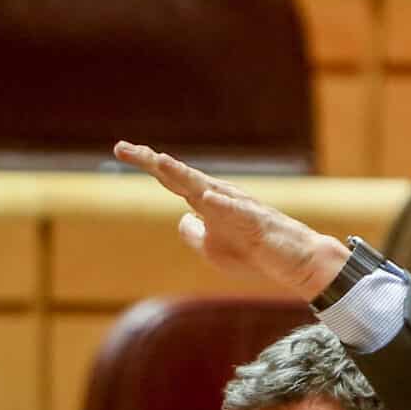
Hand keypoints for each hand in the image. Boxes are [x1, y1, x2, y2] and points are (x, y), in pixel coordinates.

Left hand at [113, 141, 349, 298]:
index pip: (170, 179)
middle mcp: (218, 197)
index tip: (120, 149)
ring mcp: (237, 207)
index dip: (147, 163)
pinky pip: (236, 212)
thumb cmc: (252, 252)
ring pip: (205, 187)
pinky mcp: (255, 222)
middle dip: (153, 162)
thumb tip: (181, 219)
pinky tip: (206, 198)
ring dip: (183, 175)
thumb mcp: (211, 248)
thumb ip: (194, 233)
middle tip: (124, 148)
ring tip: (160, 162)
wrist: (290, 261)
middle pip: (180, 176)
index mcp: (205, 202)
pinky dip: (221, 205)